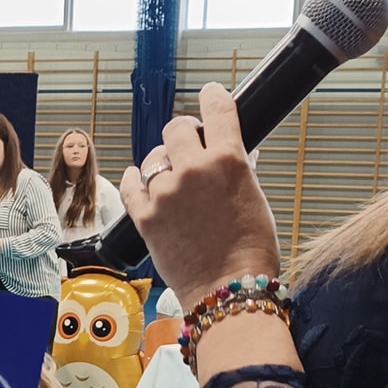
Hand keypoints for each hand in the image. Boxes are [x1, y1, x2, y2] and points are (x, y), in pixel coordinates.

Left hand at [122, 85, 281, 304]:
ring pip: (154, 158)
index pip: (217, 107)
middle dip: (185, 134)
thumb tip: (240, 151)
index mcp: (228, 160)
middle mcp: (193, 170)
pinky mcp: (144, 217)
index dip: (213, 97)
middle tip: (191, 149)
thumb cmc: (252, 250)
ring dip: (164, 165)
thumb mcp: (257, 199)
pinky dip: (135, 181)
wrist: (228, 291)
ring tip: (175, 184)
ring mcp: (165, 193)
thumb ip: (242, 168)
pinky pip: (130, 184)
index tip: (210, 95)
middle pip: (176, 127)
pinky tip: (140, 182)